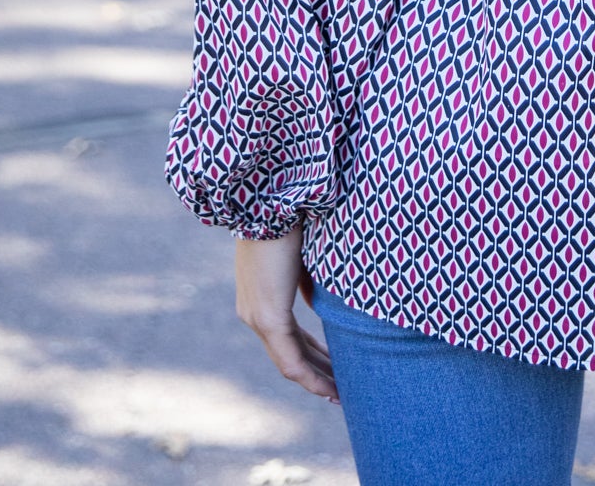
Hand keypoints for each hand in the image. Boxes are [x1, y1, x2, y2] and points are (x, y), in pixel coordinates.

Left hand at [234, 222, 338, 402]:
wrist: (270, 199)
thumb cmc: (290, 216)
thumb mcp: (304, 254)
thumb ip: (310, 279)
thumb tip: (326, 297)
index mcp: (261, 297)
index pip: (288, 337)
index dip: (312, 355)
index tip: (334, 365)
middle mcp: (253, 313)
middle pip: (289, 355)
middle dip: (318, 372)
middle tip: (341, 388)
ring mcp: (258, 317)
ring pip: (289, 362)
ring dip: (316, 380)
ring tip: (340, 394)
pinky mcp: (268, 317)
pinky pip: (290, 360)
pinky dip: (311, 377)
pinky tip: (330, 388)